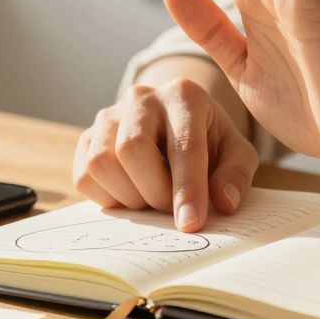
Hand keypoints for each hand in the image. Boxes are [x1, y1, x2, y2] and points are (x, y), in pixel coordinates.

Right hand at [73, 77, 258, 230]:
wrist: (176, 126)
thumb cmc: (209, 142)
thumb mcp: (236, 153)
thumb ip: (235, 175)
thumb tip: (223, 202)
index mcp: (184, 95)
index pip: (183, 145)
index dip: (187, 188)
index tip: (191, 223)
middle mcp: (142, 97)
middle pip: (132, 149)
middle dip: (153, 192)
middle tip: (170, 209)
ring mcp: (109, 115)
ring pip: (101, 163)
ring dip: (128, 196)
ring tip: (150, 198)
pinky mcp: (87, 137)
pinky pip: (83, 176)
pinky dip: (107, 197)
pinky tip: (130, 194)